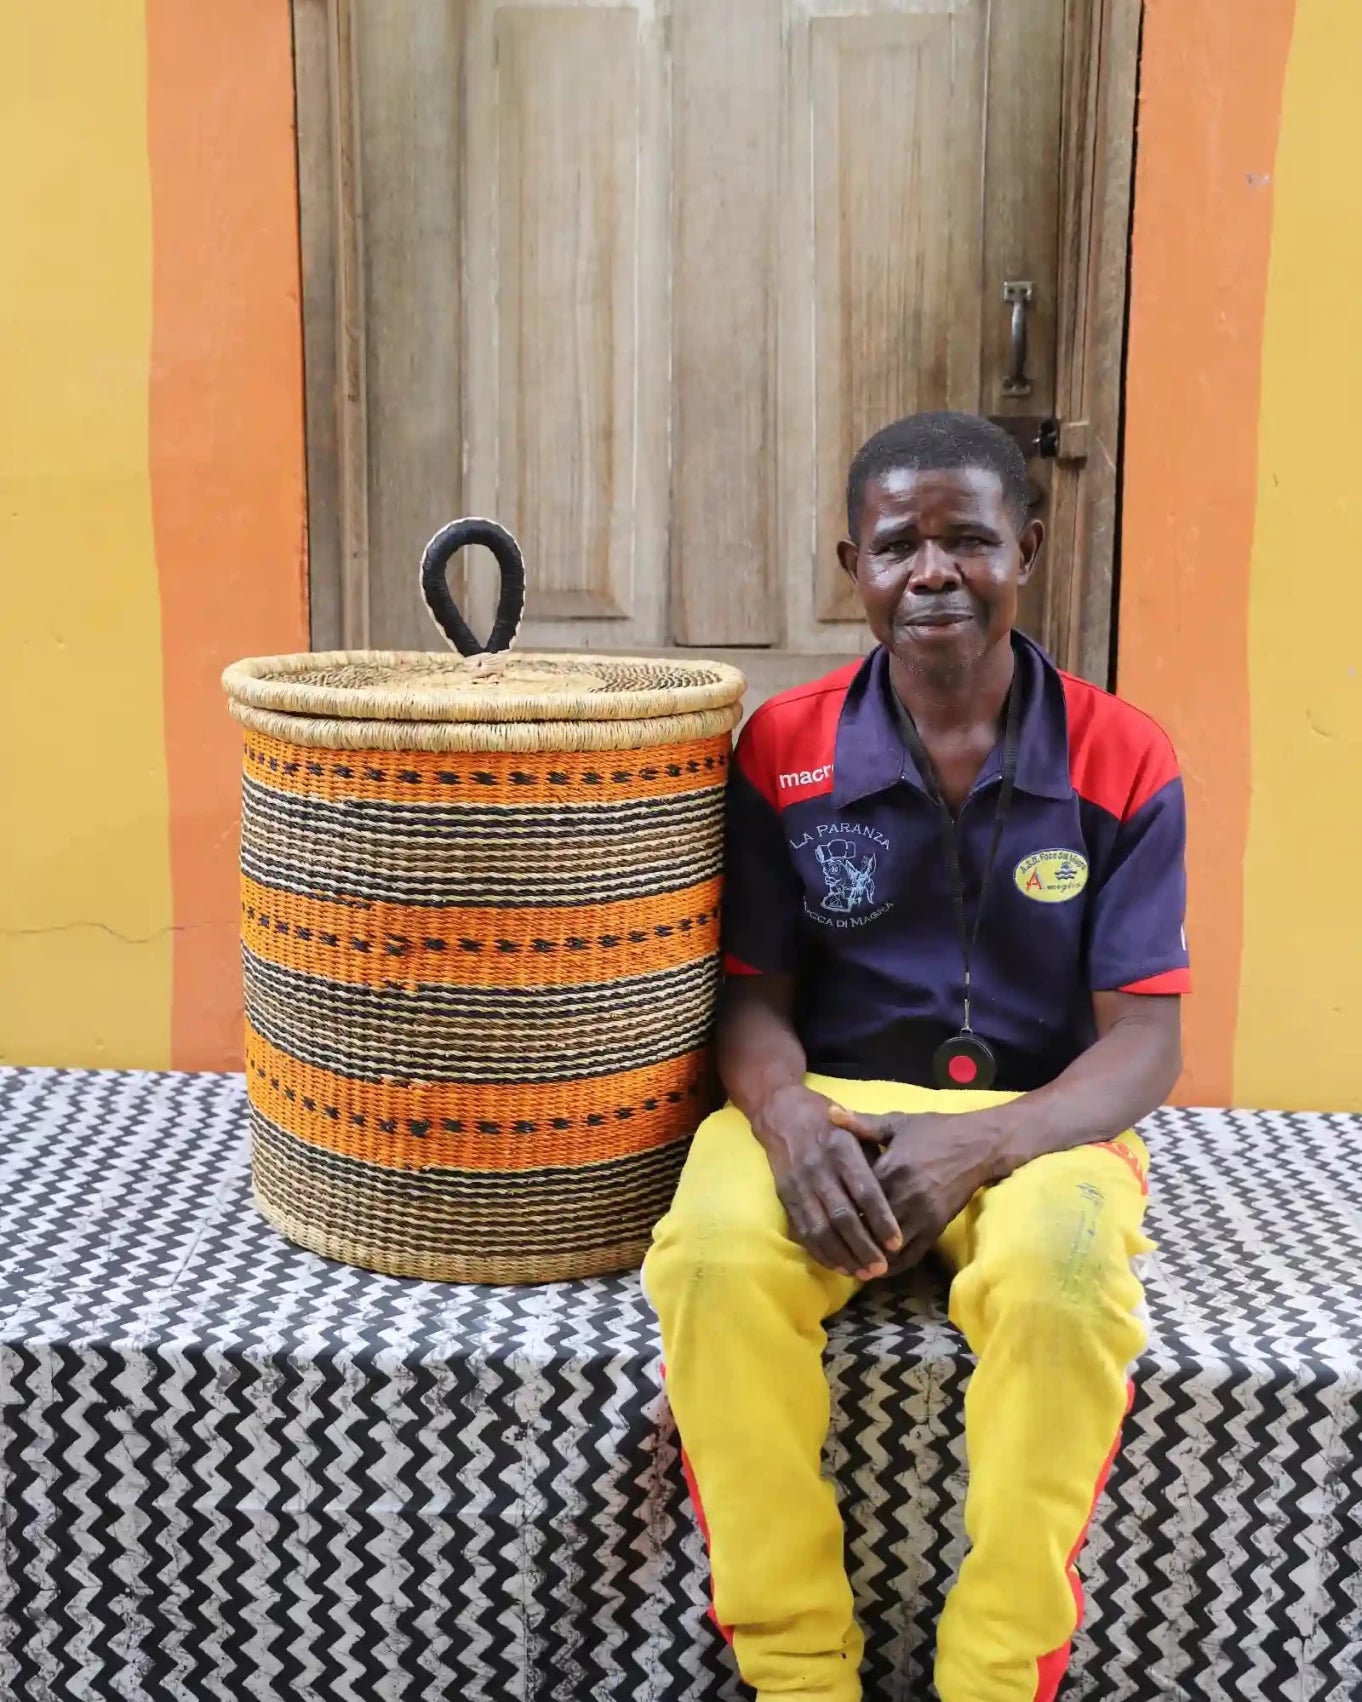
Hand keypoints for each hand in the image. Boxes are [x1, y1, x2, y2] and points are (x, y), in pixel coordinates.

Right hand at [751, 1085, 902, 1279]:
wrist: (783, 1112)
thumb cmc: (831, 1124)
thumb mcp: (858, 1130)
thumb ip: (877, 1160)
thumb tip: (901, 1194)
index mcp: (842, 1149)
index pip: (865, 1191)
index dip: (881, 1219)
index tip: (897, 1242)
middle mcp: (820, 1168)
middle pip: (843, 1216)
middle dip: (863, 1246)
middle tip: (882, 1268)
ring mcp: (800, 1184)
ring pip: (821, 1229)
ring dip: (842, 1255)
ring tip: (863, 1272)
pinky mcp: (786, 1196)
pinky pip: (803, 1230)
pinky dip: (821, 1251)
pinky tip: (838, 1265)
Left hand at [827, 1108, 995, 1273]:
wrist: (978, 1145)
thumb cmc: (934, 1131)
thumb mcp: (897, 1122)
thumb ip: (861, 1123)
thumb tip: (829, 1113)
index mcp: (891, 1168)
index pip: (856, 1197)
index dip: (836, 1210)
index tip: (818, 1216)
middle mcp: (906, 1195)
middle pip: (869, 1227)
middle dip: (848, 1239)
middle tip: (827, 1248)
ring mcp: (923, 1215)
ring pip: (888, 1247)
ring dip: (868, 1257)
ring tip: (847, 1264)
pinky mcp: (937, 1228)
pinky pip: (912, 1255)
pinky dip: (893, 1265)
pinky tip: (877, 1269)